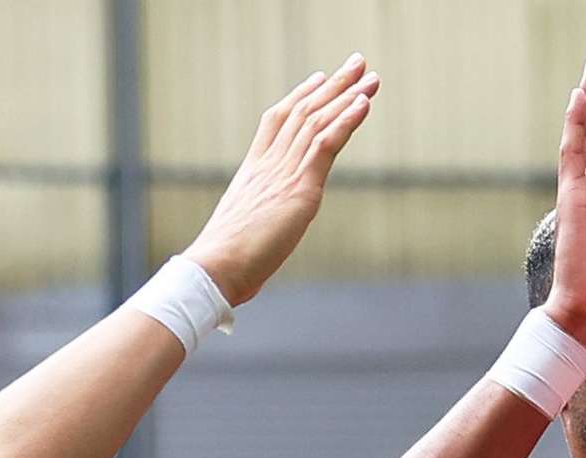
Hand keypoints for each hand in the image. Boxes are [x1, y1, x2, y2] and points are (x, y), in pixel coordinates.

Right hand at [182, 58, 382, 304]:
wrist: (216, 266)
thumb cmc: (223, 262)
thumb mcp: (241, 233)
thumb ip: (254, 224)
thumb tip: (256, 241)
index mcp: (253, 170)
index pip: (277, 121)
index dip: (299, 97)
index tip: (318, 79)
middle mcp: (268, 164)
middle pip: (302, 112)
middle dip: (331, 85)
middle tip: (356, 63)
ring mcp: (284, 172)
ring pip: (316, 121)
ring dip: (346, 95)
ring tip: (369, 76)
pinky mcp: (300, 187)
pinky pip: (325, 143)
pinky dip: (346, 120)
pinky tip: (363, 103)